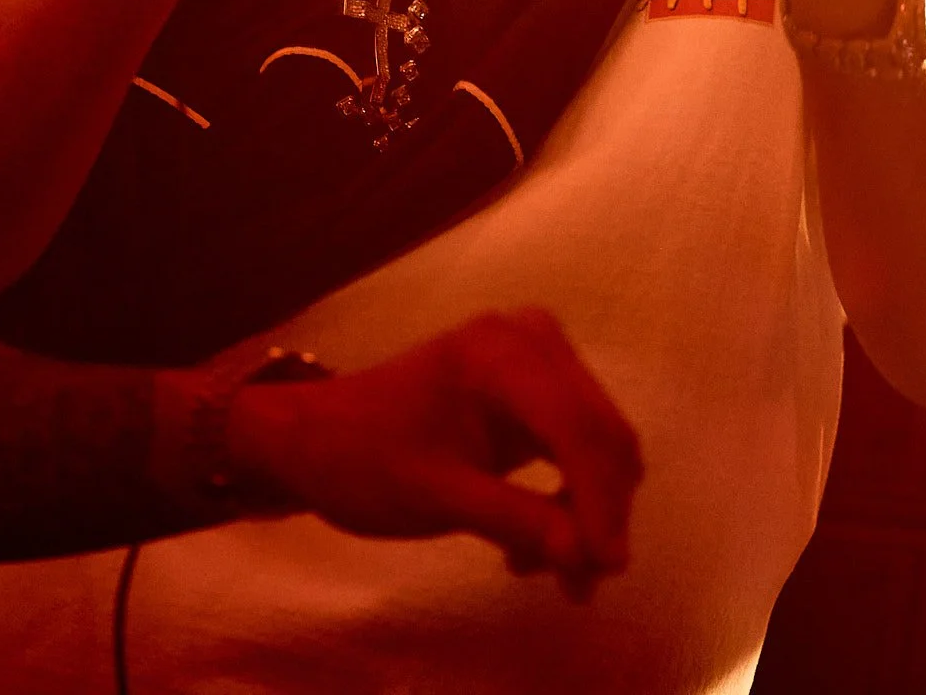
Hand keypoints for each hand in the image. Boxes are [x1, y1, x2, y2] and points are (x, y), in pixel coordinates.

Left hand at [225, 311, 642, 600]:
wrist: (323, 436)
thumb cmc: (366, 459)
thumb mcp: (436, 496)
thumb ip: (516, 521)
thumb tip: (588, 556)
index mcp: (498, 353)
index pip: (576, 427)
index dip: (599, 500)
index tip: (602, 568)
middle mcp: (530, 339)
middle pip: (601, 432)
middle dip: (596, 512)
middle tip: (572, 585)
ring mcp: (538, 355)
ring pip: (600, 441)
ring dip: (587, 509)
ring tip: (540, 567)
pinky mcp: (539, 383)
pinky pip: (582, 440)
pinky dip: (574, 493)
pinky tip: (536, 539)